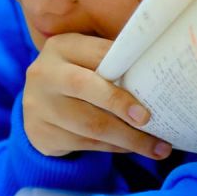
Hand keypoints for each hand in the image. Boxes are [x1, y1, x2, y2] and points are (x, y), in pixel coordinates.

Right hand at [23, 34, 169, 159]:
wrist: (37, 107)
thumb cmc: (76, 78)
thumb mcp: (85, 61)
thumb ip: (113, 63)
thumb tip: (159, 75)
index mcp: (61, 47)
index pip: (98, 53)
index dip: (125, 67)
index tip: (153, 83)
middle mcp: (45, 73)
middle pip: (85, 87)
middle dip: (120, 104)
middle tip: (148, 119)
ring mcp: (39, 106)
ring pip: (89, 124)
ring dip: (127, 138)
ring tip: (157, 148)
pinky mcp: (41, 134)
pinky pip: (85, 143)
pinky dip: (113, 147)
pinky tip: (131, 148)